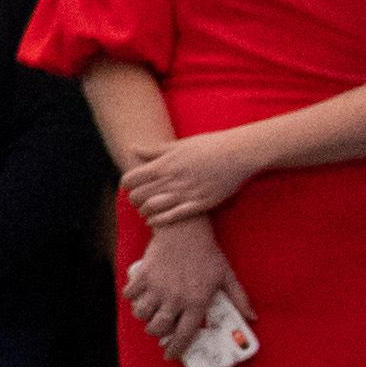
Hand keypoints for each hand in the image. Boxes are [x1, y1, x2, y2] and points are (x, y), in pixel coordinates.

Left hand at [122, 131, 259, 228]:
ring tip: (145, 210)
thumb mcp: (179, 145)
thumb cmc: (209, 146)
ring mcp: (185, 192)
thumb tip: (132, 148)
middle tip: (137, 200)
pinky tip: (153, 221)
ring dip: (144, 211)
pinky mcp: (199, 203)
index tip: (130, 186)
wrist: (239, 153)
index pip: (130, 180)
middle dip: (134, 199)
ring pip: (151, 208)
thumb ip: (154, 151)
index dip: (126, 185)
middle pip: (138, 195)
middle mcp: (171, 179)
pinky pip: (172, 216)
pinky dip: (158, 220)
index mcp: (164, 164)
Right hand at [124, 213, 241, 352]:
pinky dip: (132, 298)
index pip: (184, 334)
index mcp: (196, 301)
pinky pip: (130, 295)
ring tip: (150, 312)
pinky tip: (139, 296)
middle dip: (157, 333)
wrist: (185, 230)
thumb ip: (239, 298)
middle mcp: (175, 298)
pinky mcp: (143, 276)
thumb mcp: (227, 276)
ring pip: (141, 314)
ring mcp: (157, 287)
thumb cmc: (207, 253)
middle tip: (161, 328)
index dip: (176, 349)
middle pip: (157, 328)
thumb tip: (252, 318)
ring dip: (145, 316)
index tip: (171, 355)